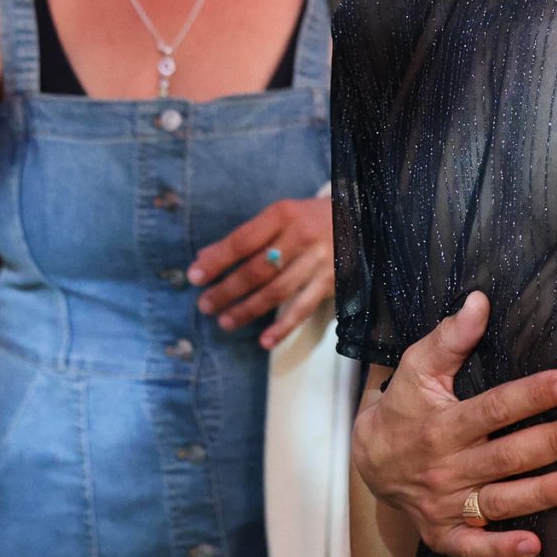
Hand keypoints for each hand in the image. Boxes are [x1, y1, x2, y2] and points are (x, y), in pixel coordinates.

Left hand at [192, 195, 333, 347]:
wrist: (361, 218)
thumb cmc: (310, 218)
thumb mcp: (280, 216)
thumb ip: (245, 236)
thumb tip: (203, 258)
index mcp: (284, 215)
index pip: (243, 241)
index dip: (217, 260)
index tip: (194, 276)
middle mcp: (301, 237)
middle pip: (257, 269)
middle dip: (227, 289)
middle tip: (205, 304)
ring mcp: (318, 261)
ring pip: (277, 291)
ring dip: (248, 309)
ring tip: (225, 321)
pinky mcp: (331, 282)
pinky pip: (304, 308)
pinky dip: (283, 326)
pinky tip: (265, 341)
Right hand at [351, 291, 556, 556]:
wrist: (366, 462)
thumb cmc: (402, 408)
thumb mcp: (416, 368)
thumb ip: (449, 337)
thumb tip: (480, 301)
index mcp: (443, 423)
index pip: (494, 407)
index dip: (533, 394)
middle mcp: (447, 466)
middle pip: (506, 455)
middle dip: (551, 443)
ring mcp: (445, 503)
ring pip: (499, 501)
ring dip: (541, 495)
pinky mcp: (443, 533)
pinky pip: (471, 546)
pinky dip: (498, 550)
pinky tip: (532, 547)